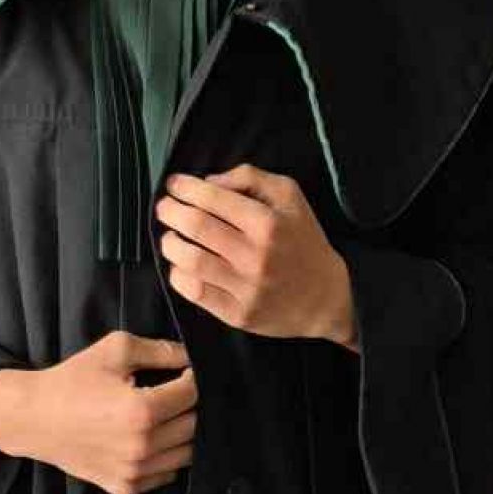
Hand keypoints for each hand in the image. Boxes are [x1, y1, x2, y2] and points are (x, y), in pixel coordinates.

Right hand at [0, 331, 197, 493]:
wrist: (33, 418)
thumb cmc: (72, 381)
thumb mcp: (115, 350)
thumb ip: (160, 350)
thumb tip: (191, 356)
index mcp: (143, 411)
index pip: (193, 394)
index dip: (193, 378)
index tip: (184, 372)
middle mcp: (143, 446)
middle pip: (194, 425)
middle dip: (189, 406)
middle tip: (173, 394)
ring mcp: (135, 472)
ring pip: (186, 454)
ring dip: (182, 434)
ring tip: (164, 417)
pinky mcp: (126, 487)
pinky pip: (166, 474)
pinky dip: (166, 458)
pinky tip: (149, 440)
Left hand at [156, 166, 356, 346]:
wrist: (327, 298)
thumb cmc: (304, 242)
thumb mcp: (290, 197)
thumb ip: (250, 178)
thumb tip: (209, 181)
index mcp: (267, 223)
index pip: (212, 199)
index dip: (185, 188)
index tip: (175, 185)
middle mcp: (255, 256)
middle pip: (194, 226)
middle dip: (170, 211)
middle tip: (165, 208)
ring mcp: (245, 288)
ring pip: (188, 260)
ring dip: (169, 243)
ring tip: (171, 236)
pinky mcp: (237, 314)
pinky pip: (194, 292)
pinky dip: (178, 274)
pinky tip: (182, 265)